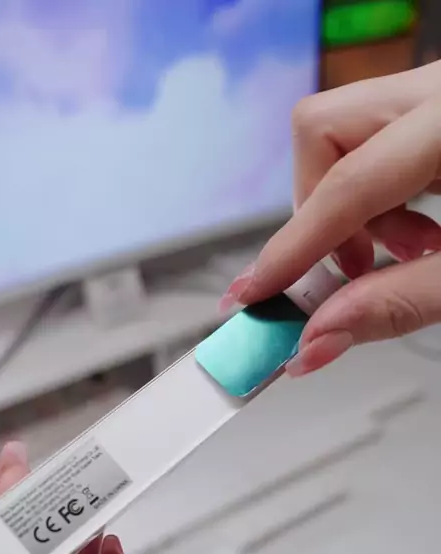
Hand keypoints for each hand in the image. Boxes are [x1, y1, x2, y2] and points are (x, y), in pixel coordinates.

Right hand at [221, 60, 440, 375]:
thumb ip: (399, 305)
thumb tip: (315, 339)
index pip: (344, 186)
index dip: (290, 249)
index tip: (252, 295)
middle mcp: (436, 94)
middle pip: (320, 131)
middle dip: (317, 211)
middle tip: (348, 269)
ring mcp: (432, 97)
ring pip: (342, 137)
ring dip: (352, 210)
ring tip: (402, 254)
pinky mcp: (431, 112)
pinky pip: (373, 142)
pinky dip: (377, 198)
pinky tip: (415, 232)